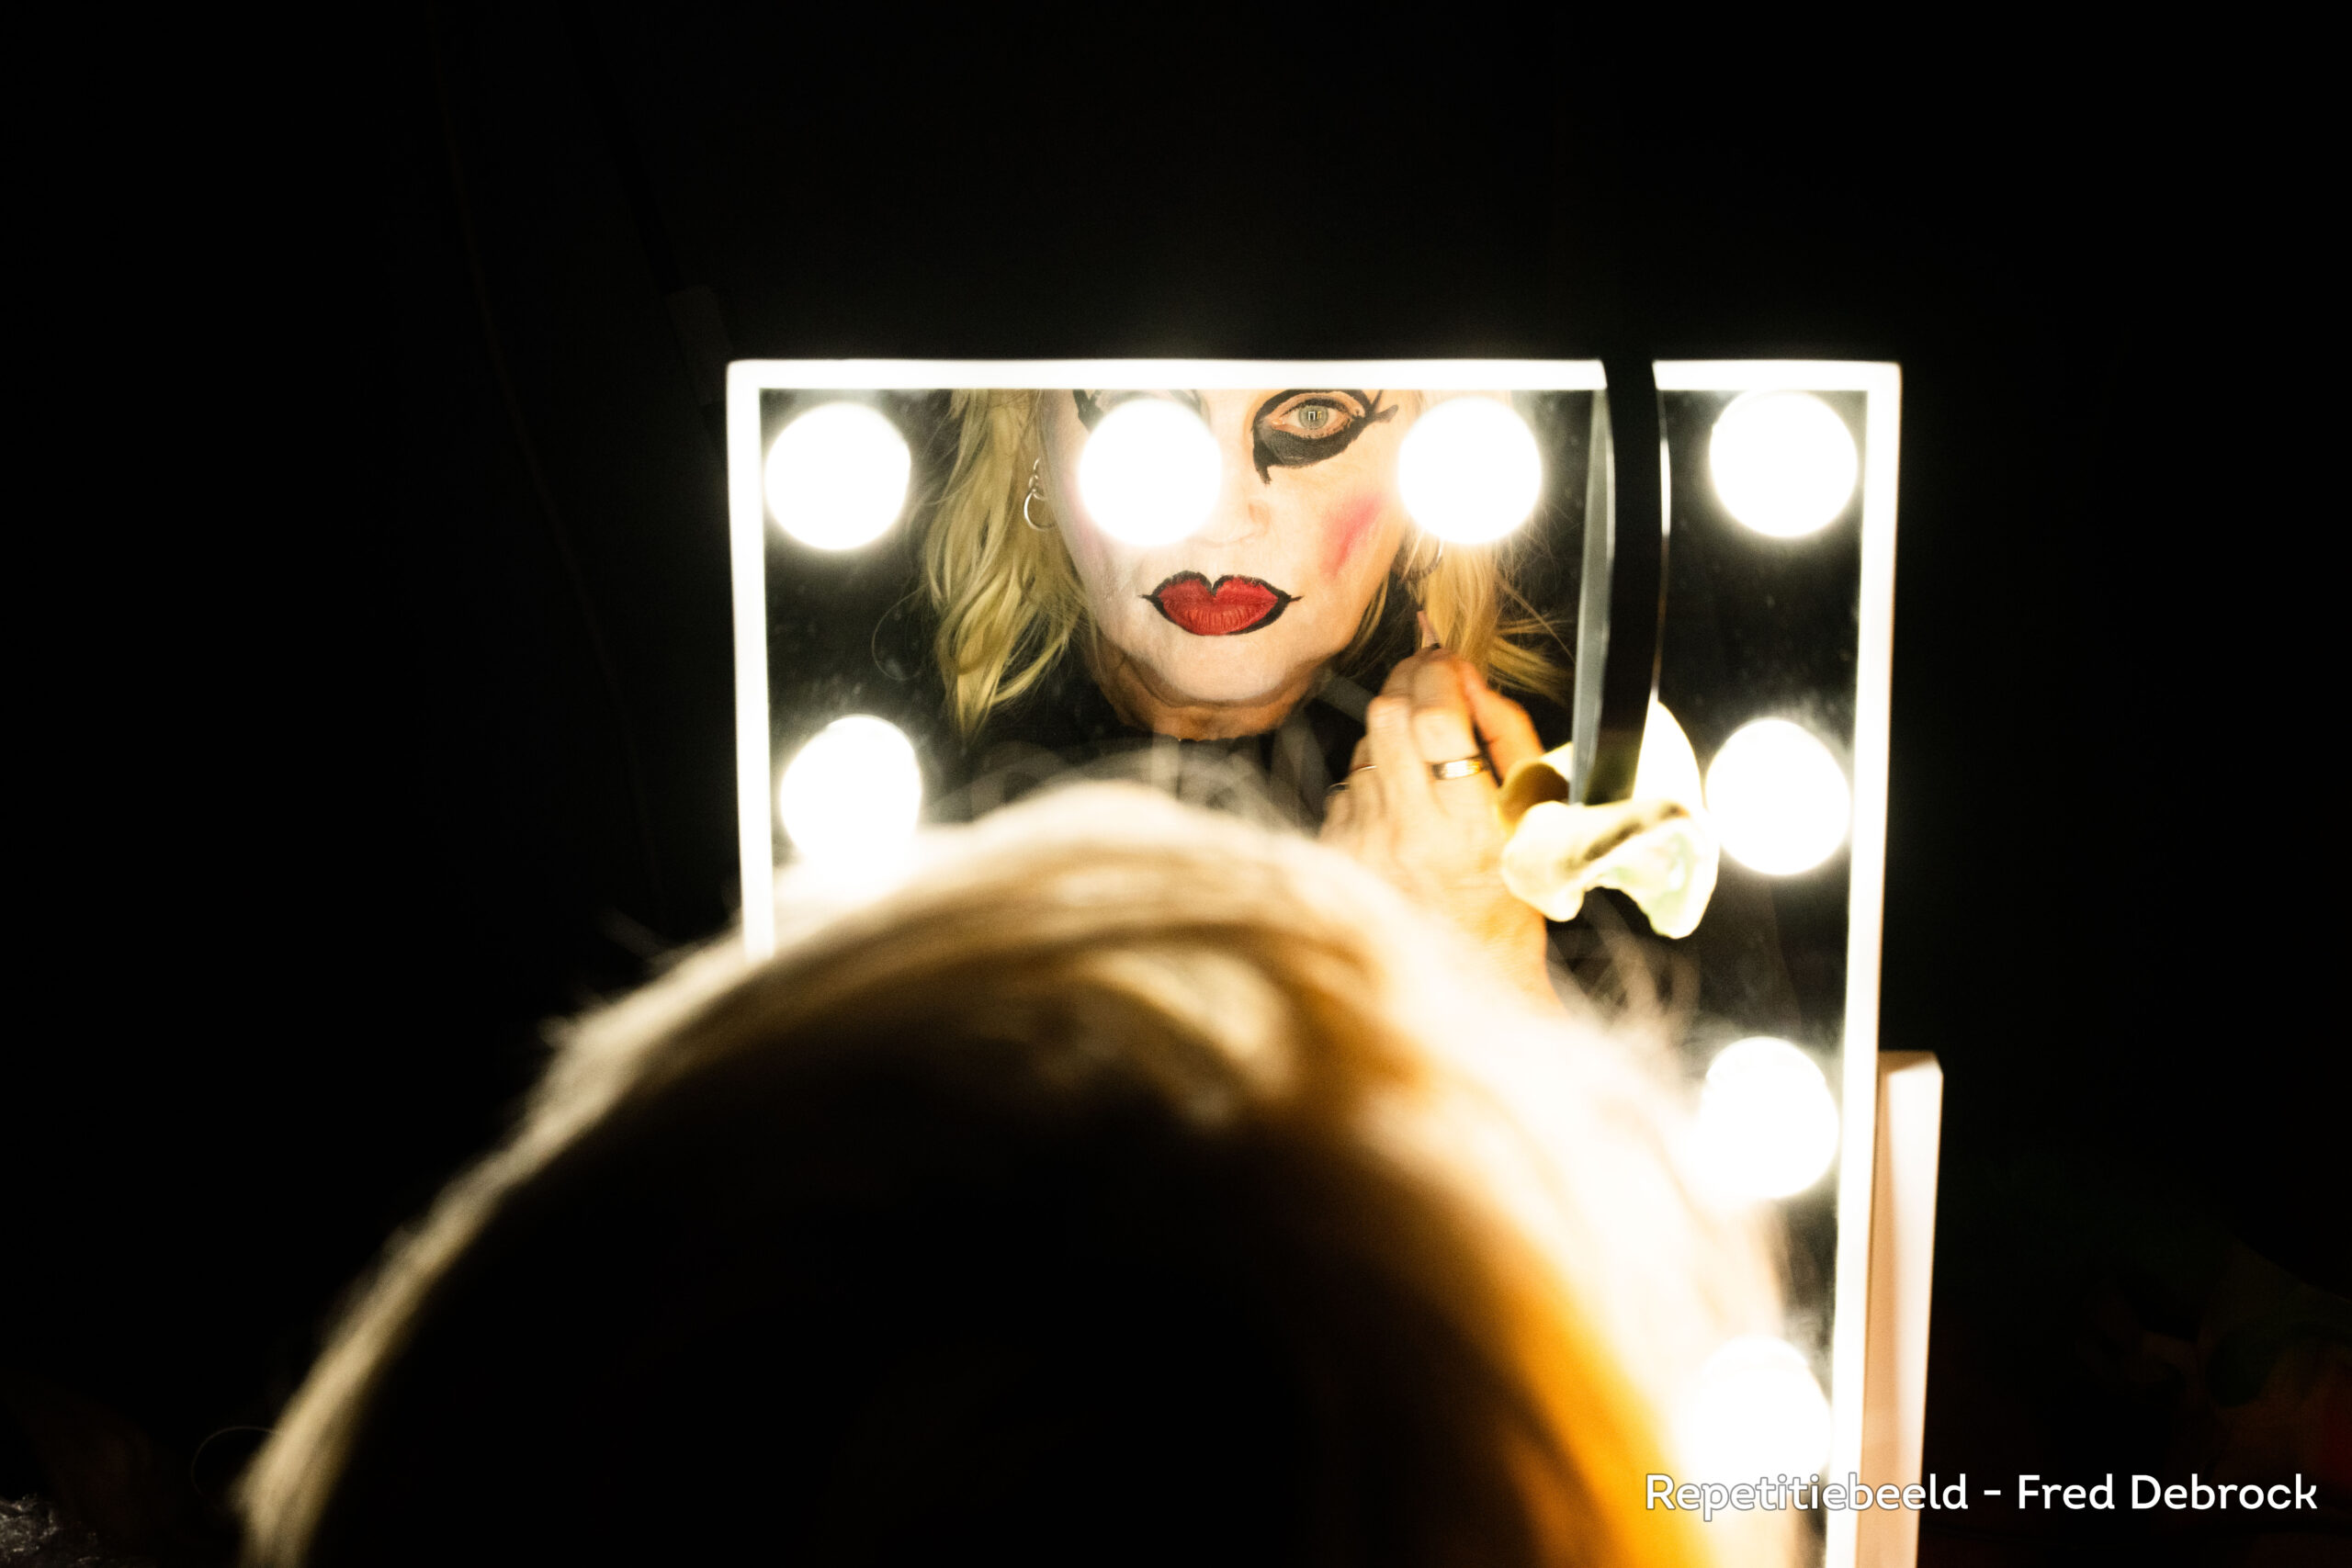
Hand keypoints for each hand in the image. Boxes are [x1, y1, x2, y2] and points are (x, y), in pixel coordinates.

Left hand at [1319, 648, 1553, 1003]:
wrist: (1463, 974)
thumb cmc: (1510, 894)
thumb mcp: (1534, 816)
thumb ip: (1509, 737)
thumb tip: (1471, 678)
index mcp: (1467, 829)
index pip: (1438, 718)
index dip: (1442, 671)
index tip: (1451, 660)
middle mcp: (1406, 836)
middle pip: (1387, 715)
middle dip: (1410, 679)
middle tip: (1431, 676)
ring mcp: (1362, 845)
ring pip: (1363, 743)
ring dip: (1393, 728)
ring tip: (1424, 749)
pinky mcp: (1335, 851)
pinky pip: (1347, 782)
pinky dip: (1374, 773)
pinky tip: (1400, 798)